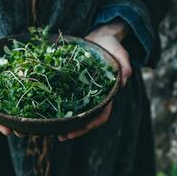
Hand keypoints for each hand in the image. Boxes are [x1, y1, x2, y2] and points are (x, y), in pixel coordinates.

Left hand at [58, 19, 131, 140]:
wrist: (98, 39)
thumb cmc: (110, 45)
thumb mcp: (119, 51)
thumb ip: (124, 63)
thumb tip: (125, 79)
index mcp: (107, 92)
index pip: (103, 112)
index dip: (95, 121)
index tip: (85, 126)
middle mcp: (95, 96)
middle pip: (87, 118)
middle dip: (77, 129)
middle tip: (62, 136)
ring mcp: (84, 93)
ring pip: (77, 114)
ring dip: (67, 124)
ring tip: (54, 132)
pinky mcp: (73, 87)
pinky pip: (67, 102)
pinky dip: (61, 111)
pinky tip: (51, 115)